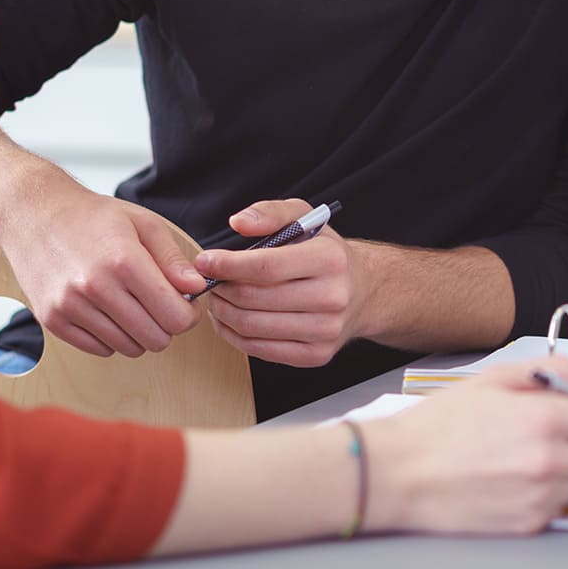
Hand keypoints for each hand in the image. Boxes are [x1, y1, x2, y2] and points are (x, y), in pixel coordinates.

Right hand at [0, 184, 204, 356]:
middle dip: (166, 325)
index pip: (175, 317)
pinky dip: (112, 336)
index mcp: (124, 261)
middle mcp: (95, 287)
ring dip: (138, 332)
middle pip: (155, 339)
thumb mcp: (143, 224)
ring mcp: (70, 306)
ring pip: (128, 348)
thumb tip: (196, 288)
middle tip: (160, 304)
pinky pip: (100, 349)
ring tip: (132, 304)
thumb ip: (173, 259)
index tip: (185, 303)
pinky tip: (109, 311)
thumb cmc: (92, 216)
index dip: (188, 314)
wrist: (34, 213)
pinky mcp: (53, 319)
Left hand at [194, 200, 370, 367]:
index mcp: (330, 259)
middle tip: (207, 281)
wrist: (363, 292)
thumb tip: (238, 223)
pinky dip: (234, 336)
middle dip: (220, 289)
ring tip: (216, 298)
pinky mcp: (316, 355)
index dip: (227, 265)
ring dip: (222, 313)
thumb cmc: (326, 254)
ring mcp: (326, 330)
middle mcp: (333, 297)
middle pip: (254, 299)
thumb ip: (270, 212)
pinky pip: (260, 350)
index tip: (204, 262)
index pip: (266, 266)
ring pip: (252, 327)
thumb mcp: (304, 219)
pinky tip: (228, 319)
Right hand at [360, 357, 567, 534]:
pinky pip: (561, 506)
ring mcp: (540, 497)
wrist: (398, 473)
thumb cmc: (438, 427)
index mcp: (543, 419)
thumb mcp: (496, 378)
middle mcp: (548, 462)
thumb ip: (557, 373)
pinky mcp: (528, 524)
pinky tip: (519, 476)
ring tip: (536, 454)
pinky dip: (552, 491)